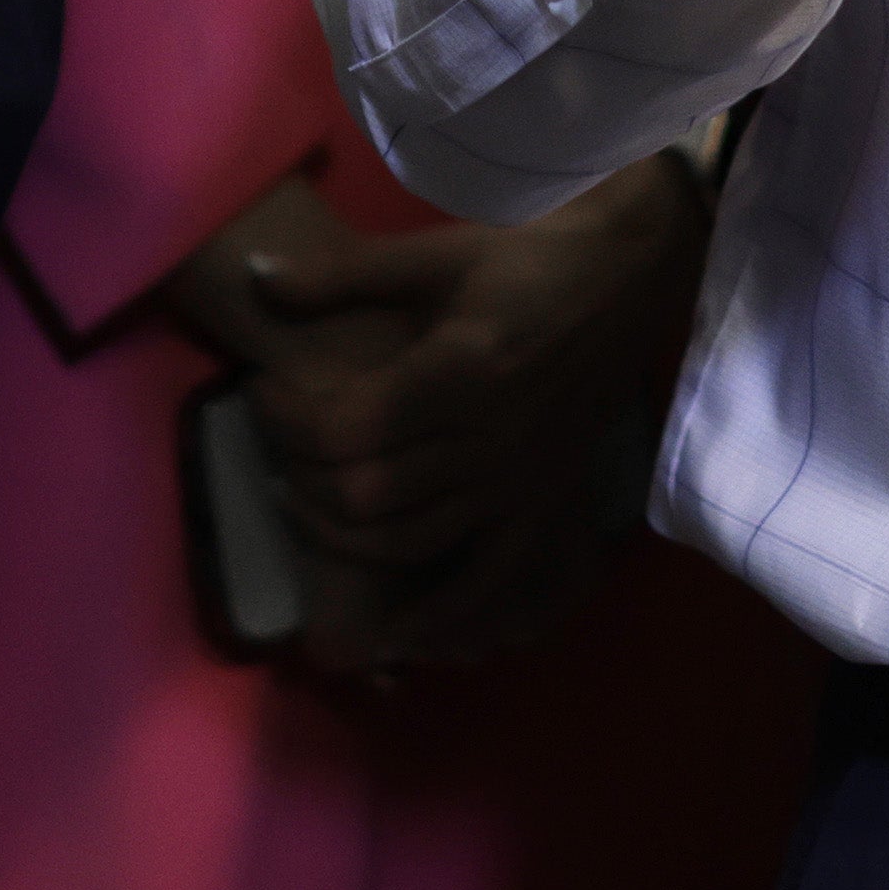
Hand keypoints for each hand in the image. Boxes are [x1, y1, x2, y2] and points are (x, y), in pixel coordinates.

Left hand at [229, 162, 706, 670]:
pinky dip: (439, 617)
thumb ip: (341, 274)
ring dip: (339, 534)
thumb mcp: (435, 254)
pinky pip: (487, 583)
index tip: (263, 392)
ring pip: (407, 541)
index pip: (344, 427)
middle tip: (279, 444)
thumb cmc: (528, 259)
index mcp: (459, 371)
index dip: (285, 421)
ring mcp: (517, 482)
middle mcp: (487, 439)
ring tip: (304, 500)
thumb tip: (256, 276)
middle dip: (301, 475)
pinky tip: (395, 635)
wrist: (631, 275)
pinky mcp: (543, 506)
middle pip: (365, 493)